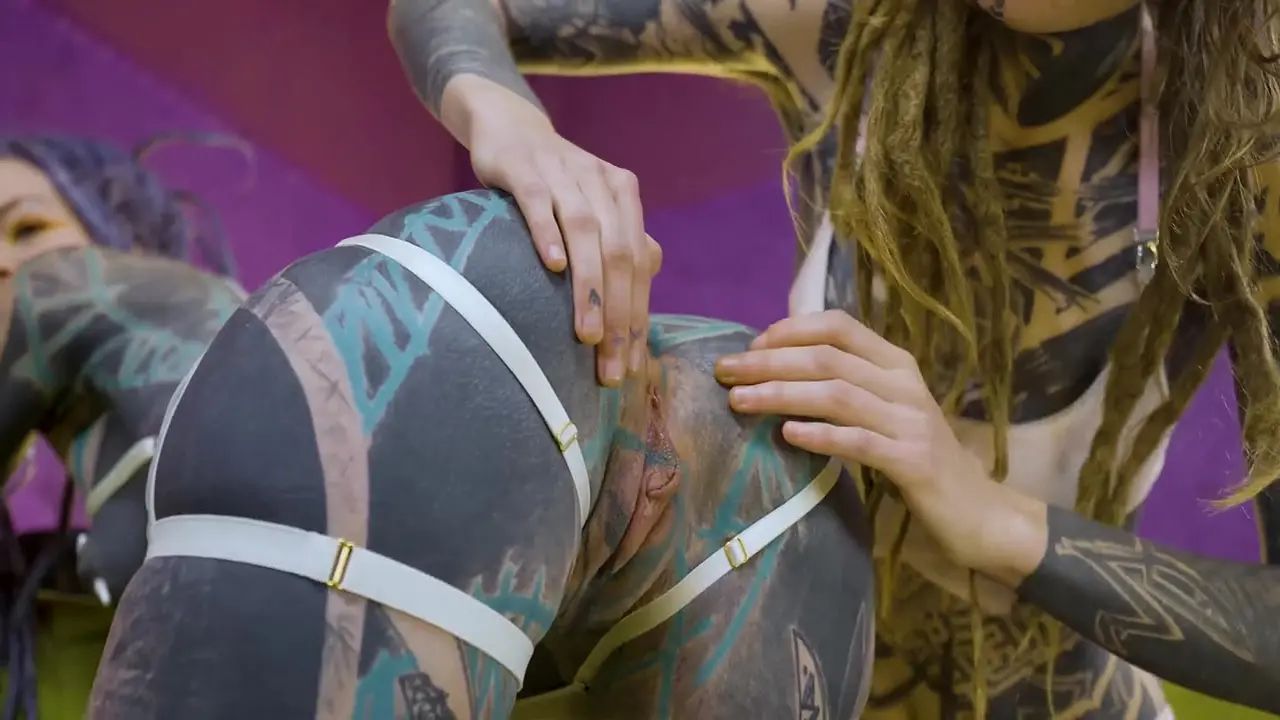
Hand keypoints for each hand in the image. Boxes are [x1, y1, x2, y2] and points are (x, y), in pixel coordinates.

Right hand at [451, 77, 660, 385]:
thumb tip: (649, 276)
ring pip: (586, 233)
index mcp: (623, 195)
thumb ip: (620, 238)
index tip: (630, 364)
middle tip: (610, 365)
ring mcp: (562, 172)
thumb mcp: (592, 205)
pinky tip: (553, 267)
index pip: (639, 263)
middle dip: (618, 315)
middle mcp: (599, 182)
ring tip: (587, 335)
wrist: (509, 126)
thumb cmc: (553, 180)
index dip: (637, 316)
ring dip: (589, 288)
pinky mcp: (523, 168)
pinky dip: (548, 234)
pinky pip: (539, 203)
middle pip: (619, 254)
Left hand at [714, 310, 1036, 574]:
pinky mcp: (913, 462)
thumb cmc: (918, 458)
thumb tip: (777, 371)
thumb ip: (845, 387)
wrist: (977, 510)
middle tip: (725, 372)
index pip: (840, 326)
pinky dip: (821, 436)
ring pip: (837, 395)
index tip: (751, 344)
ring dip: (782, 395)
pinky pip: (860, 442)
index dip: (791, 330)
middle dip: (770, 362)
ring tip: (740, 402)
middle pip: (828, 359)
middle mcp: (904, 384)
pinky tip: (787, 435)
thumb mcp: (884, 412)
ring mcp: (911, 421)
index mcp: (896, 363)